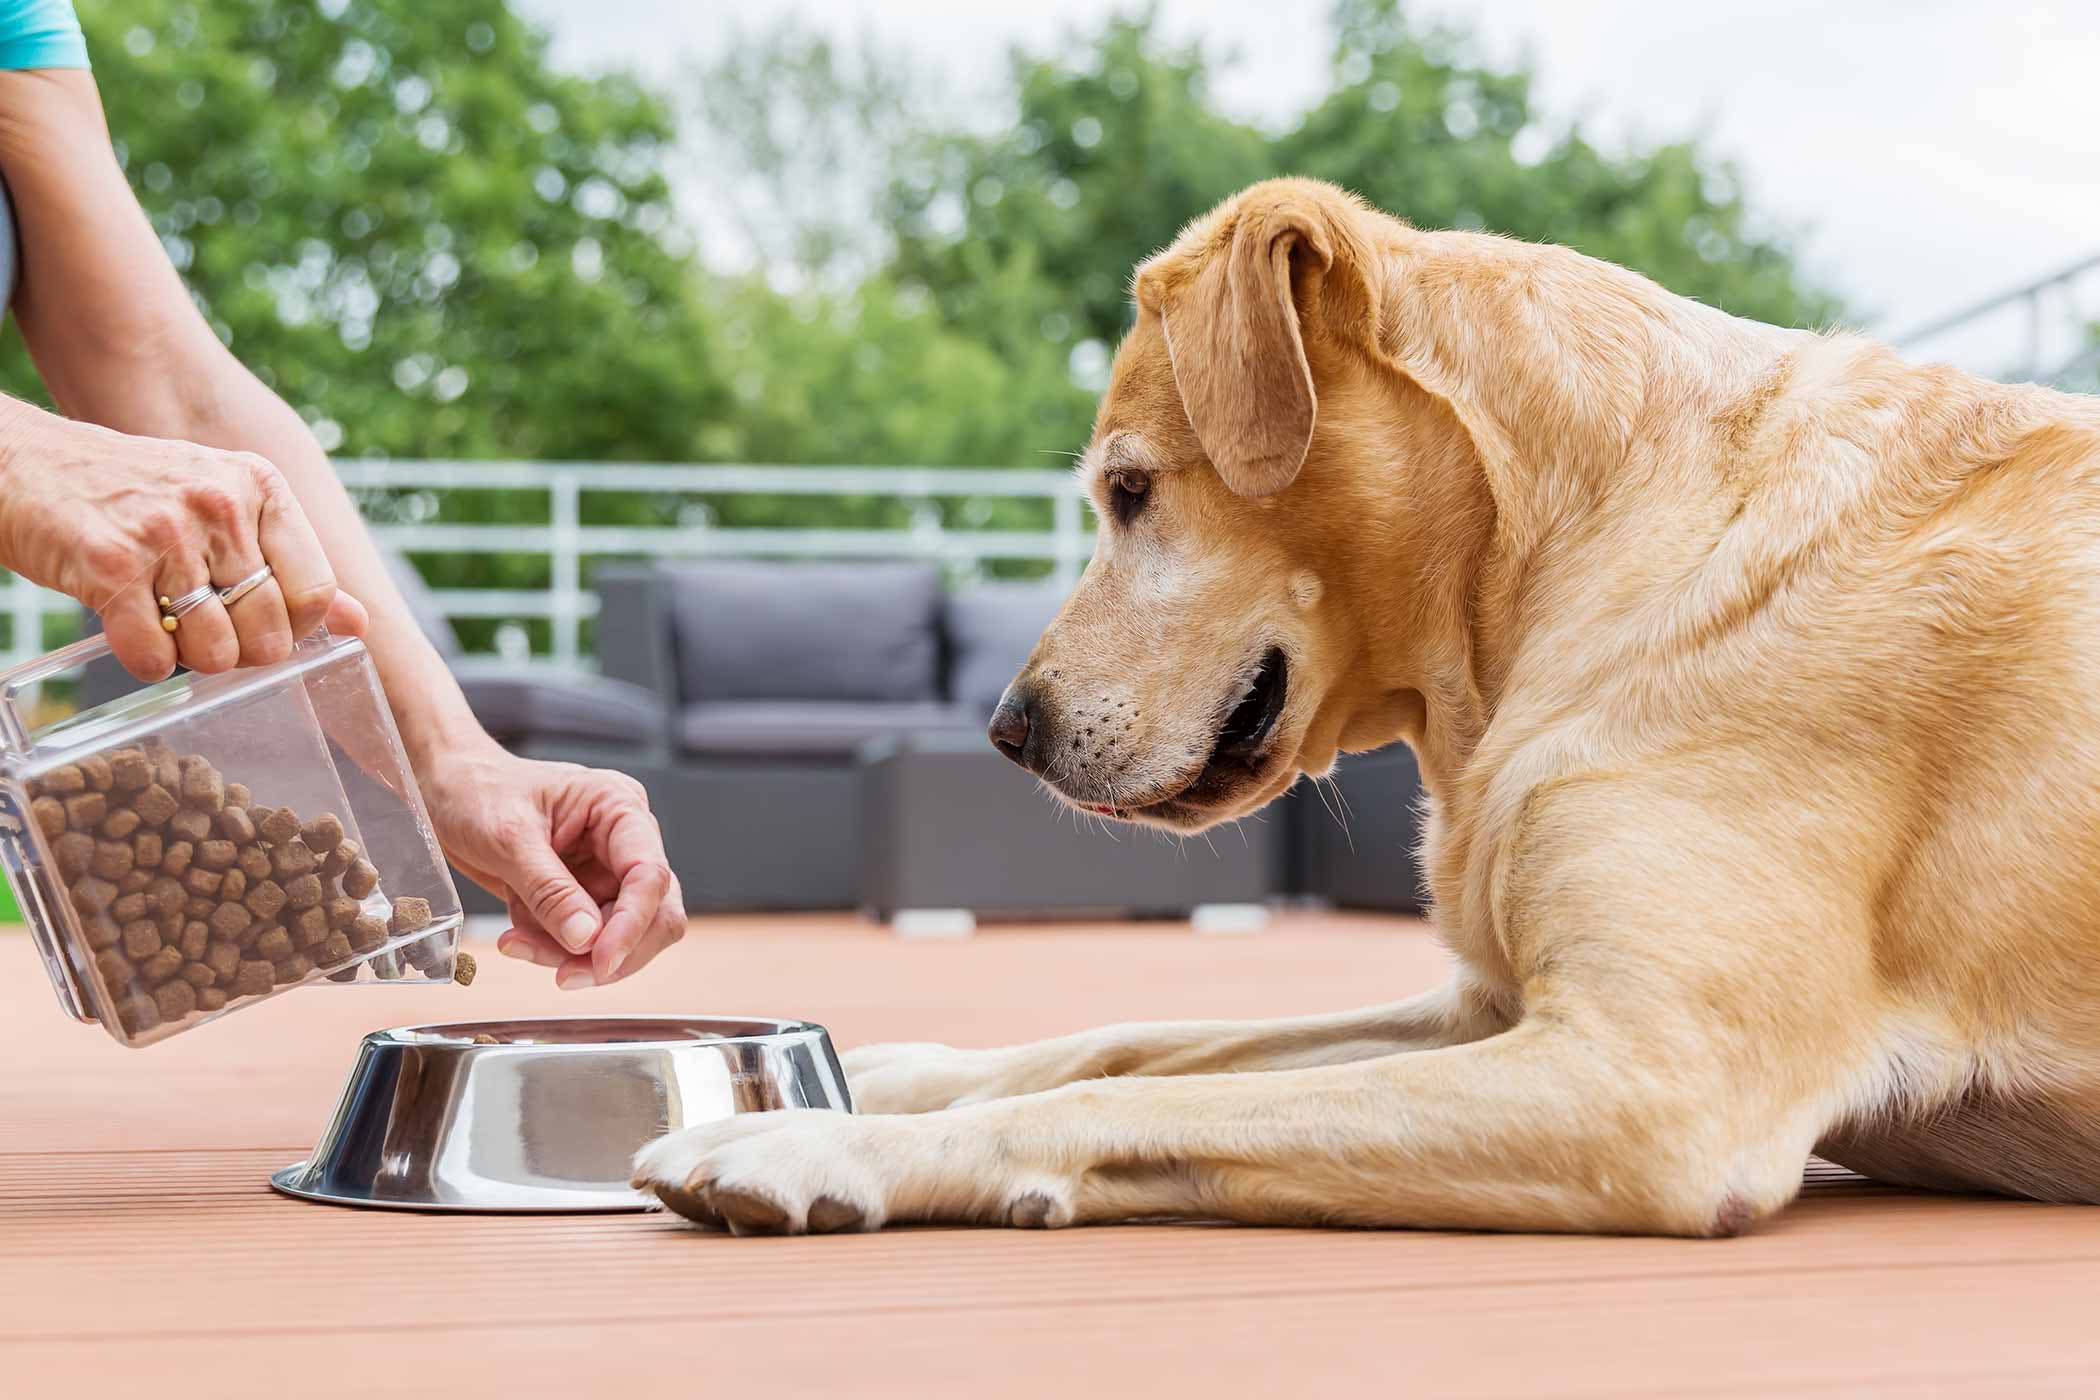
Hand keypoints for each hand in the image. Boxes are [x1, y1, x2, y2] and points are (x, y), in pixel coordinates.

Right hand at [0, 409, 366, 679]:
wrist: (25, 465)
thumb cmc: (134, 494)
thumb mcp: (224, 507)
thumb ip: (291, 564)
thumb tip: (360, 623)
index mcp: (259, 487)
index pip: (315, 590)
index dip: (292, 626)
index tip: (259, 620)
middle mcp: (219, 504)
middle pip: (270, 631)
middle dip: (240, 649)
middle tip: (202, 624)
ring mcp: (165, 533)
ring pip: (217, 652)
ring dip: (188, 655)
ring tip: (162, 618)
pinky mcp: (109, 566)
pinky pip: (154, 659)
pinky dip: (144, 662)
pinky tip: (128, 627)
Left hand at [418, 743, 683, 987]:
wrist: (447, 792)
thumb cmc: (477, 791)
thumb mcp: (508, 838)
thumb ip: (549, 890)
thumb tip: (586, 938)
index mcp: (619, 808)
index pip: (649, 874)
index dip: (632, 924)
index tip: (601, 961)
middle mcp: (624, 842)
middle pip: (654, 913)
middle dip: (611, 950)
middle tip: (565, 975)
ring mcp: (605, 872)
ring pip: (619, 936)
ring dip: (571, 954)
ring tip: (518, 943)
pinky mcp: (582, 897)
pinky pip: (584, 941)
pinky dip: (552, 950)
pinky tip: (516, 937)